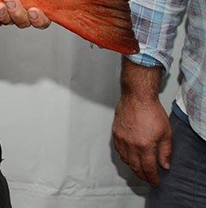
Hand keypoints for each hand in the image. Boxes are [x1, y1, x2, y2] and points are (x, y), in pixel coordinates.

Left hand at [0, 0, 49, 27]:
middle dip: (17, 14)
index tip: (34, 10)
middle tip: (11, 1)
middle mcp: (24, 11)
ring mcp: (9, 13)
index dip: (39, 18)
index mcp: (37, 2)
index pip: (43, 19)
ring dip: (3, 15)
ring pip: (8, 21)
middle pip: (24, 22)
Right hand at [113, 60, 170, 184]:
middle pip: (135, 166)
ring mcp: (121, 139)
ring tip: (139, 169)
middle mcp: (130, 145)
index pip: (148, 168)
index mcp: (144, 146)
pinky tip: (129, 156)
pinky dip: (124, 156)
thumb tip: (164, 165)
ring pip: (125, 160)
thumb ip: (165, 151)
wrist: (137, 97)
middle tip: (147, 178)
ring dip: (133, 167)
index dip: (152, 177)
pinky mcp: (115, 133)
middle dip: (142, 175)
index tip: (155, 182)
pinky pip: (118, 150)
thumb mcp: (166, 133)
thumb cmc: (152, 112)